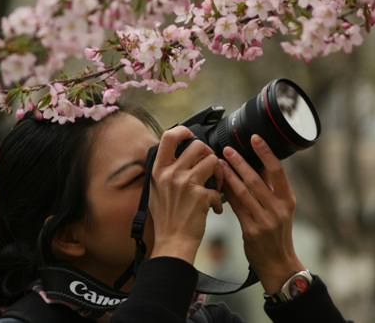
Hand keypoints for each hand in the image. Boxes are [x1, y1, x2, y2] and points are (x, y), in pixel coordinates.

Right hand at [148, 126, 222, 263]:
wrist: (172, 243)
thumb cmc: (166, 219)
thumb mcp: (156, 190)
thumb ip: (165, 171)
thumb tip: (177, 155)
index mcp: (158, 170)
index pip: (168, 136)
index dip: (183, 131)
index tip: (191, 136)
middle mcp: (170, 173)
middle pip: (198, 145)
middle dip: (208, 154)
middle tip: (209, 166)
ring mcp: (186, 184)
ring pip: (213, 161)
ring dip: (218, 172)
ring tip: (214, 185)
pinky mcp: (200, 195)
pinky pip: (217, 187)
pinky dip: (218, 198)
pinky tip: (212, 207)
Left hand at [221, 135, 305, 294]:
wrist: (278, 263)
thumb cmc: (277, 233)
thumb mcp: (282, 209)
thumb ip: (270, 188)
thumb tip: (257, 163)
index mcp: (288, 199)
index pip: (278, 170)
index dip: (266, 152)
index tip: (254, 138)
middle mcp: (278, 208)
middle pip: (256, 179)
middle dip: (240, 162)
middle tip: (227, 149)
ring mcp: (265, 220)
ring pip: (244, 192)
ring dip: (230, 175)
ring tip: (220, 163)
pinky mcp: (251, 231)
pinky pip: (236, 207)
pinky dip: (227, 194)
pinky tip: (220, 185)